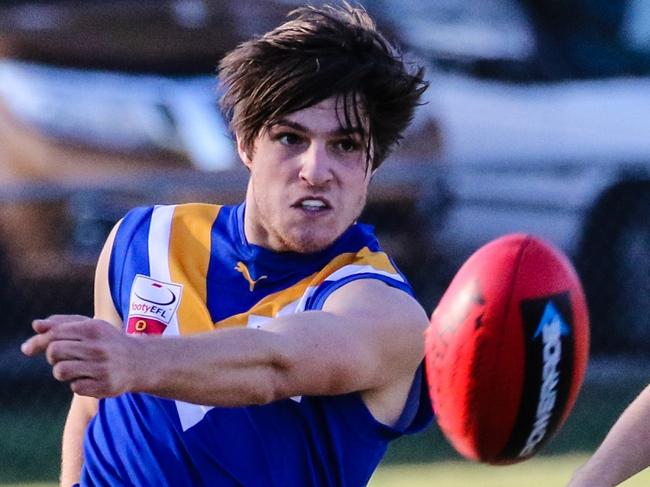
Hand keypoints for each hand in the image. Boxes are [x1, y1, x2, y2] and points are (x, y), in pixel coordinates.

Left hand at [21, 315, 138, 397]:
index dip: (38, 342)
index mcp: (93, 329)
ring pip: (60, 371)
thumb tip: (36, 326)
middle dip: (52, 356)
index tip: (28, 349)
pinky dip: (78, 383)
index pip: (54, 334)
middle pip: (53, 352)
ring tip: (76, 367)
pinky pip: (75, 387)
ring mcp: (102, 368)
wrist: (141, 361)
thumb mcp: (90, 327)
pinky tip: (91, 378)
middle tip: (63, 356)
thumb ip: (62, 323)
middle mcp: (98, 348)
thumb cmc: (109, 341)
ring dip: (63, 370)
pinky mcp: (104, 386)